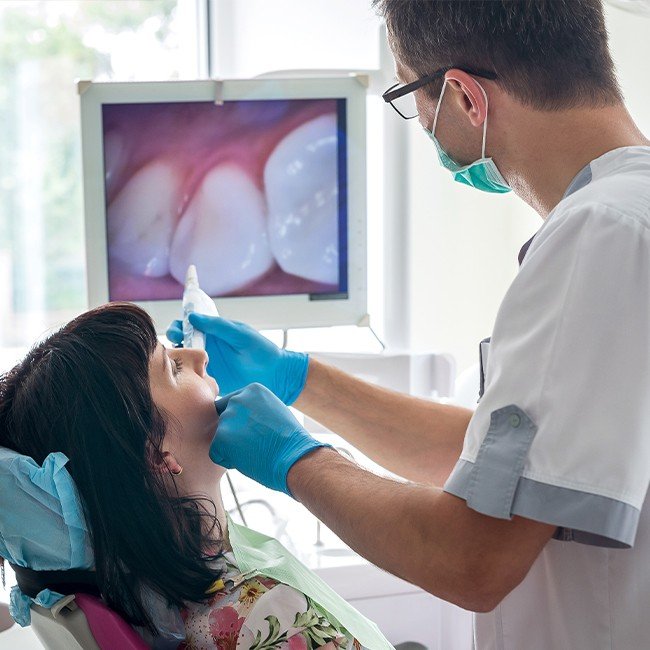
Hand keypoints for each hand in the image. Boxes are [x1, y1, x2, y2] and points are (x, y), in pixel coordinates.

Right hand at [166, 315, 308, 404]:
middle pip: (182, 341)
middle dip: (175, 340)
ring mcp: (207, 364)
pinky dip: (185, 376)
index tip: (177, 328)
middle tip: (176, 342)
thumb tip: (192, 317)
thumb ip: (218, 326)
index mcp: (213, 332)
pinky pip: (192, 377)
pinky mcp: (209, 380)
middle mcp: (207, 347)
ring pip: (184, 360)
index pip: (189, 325)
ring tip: (178, 359)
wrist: (275, 375)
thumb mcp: (240, 334)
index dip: (179, 325)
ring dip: (177, 358)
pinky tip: (185, 376)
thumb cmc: (261, 350)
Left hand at [212, 383, 329, 495]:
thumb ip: (254, 408)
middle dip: (237, 435)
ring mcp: (228, 418)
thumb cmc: (289, 440)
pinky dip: (228, 461)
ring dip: (233, 447)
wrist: (294, 457)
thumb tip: (240, 415)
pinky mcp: (221, 438)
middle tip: (258, 443)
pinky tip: (248, 460)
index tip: (260, 431)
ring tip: (255, 451)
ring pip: (221, 437)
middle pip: (225, 421)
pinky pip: (216, 453)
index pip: (232, 405)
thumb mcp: (274, 410)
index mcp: (252, 390)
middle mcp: (237, 399)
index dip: (244, 424)